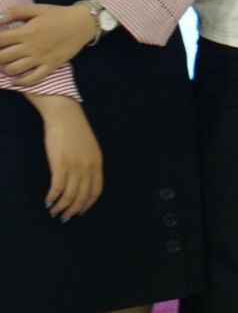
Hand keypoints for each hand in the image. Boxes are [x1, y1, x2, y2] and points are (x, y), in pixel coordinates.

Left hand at [0, 3, 95, 81]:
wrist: (80, 24)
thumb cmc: (58, 15)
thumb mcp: (38, 9)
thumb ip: (17, 12)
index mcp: (27, 31)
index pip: (2, 40)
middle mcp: (31, 46)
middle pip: (5, 56)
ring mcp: (40, 59)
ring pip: (15, 69)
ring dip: (5, 69)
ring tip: (5, 65)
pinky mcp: (49, 67)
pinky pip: (31, 79)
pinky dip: (20, 81)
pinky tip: (15, 79)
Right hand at [39, 102, 104, 219]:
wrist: (64, 114)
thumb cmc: (75, 129)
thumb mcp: (89, 146)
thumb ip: (89, 163)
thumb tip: (83, 182)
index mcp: (97, 162)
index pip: (96, 191)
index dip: (87, 204)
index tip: (80, 212)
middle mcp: (87, 167)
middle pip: (81, 197)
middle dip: (73, 210)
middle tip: (64, 217)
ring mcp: (74, 166)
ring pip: (69, 196)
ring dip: (61, 207)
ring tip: (54, 211)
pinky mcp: (60, 164)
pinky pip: (57, 189)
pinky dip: (52, 198)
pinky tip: (47, 201)